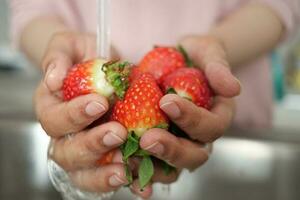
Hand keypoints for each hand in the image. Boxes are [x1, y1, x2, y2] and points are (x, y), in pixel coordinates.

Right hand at [36, 32, 130, 192]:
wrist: (102, 70)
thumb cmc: (84, 57)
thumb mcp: (70, 46)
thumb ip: (58, 57)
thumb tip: (53, 79)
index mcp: (52, 109)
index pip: (54, 120)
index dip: (74, 115)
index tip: (100, 103)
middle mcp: (64, 135)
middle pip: (67, 153)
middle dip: (92, 145)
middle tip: (117, 133)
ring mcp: (84, 150)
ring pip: (84, 173)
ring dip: (104, 175)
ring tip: (125, 169)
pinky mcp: (106, 159)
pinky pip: (109, 177)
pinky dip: (126, 183)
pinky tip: (143, 186)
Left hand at [131, 36, 240, 194]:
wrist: (178, 61)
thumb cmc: (196, 57)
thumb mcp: (210, 53)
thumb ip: (219, 68)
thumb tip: (234, 89)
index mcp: (217, 117)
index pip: (211, 126)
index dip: (191, 119)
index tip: (167, 101)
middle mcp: (200, 137)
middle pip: (194, 155)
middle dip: (171, 150)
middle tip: (148, 139)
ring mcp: (179, 144)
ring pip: (172, 168)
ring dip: (152, 168)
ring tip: (129, 159)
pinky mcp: (159, 146)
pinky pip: (151, 165)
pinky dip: (137, 171)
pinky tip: (119, 166)